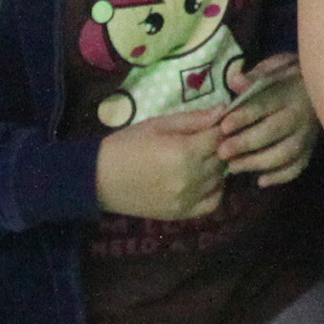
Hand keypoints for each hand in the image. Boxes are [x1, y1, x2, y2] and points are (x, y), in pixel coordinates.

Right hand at [94, 107, 227, 219]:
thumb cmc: (127, 145)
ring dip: (216, 166)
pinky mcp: (183, 213)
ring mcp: (188, 198)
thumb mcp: (159, 124)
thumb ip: (193, 119)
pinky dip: (214, 190)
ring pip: (221, 178)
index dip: (220, 127)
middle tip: (205, 139)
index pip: (220, 136)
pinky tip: (203, 179)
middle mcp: (191, 177)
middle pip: (223, 157)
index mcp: (184, 151)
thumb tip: (224, 110)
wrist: (100, 179)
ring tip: (200, 158)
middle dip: (219, 145)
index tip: (214, 123)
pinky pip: (213, 202)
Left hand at [216, 53, 318, 184]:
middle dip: (246, 143)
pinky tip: (260, 180)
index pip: (265, 104)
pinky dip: (280, 177)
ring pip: (286, 153)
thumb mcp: (272, 69)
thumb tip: (235, 81)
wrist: (322, 85)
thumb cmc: (286, 77)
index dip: (244, 116)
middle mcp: (301, 114)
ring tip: (233, 167)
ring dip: (258, 163)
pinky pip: (298, 167)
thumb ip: (254, 77)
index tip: (223, 126)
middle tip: (222, 152)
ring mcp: (307, 134)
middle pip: (274, 131)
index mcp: (289, 91)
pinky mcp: (310, 149)